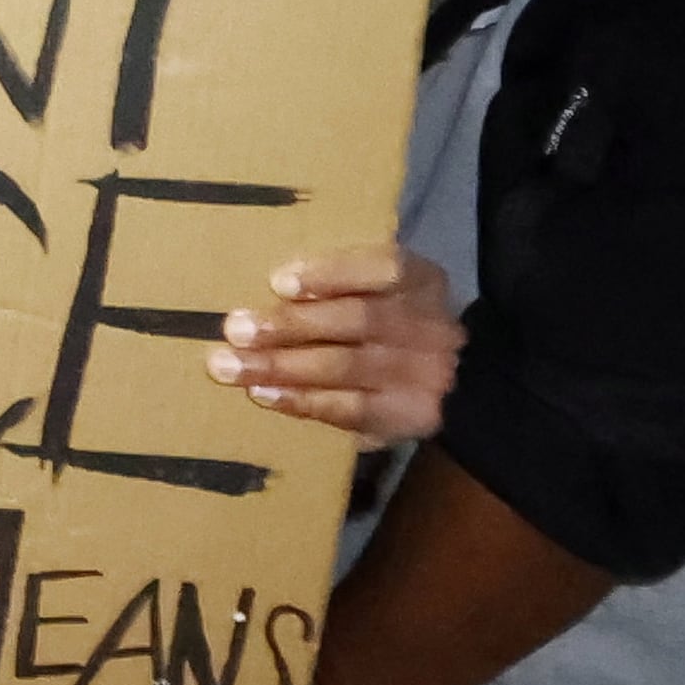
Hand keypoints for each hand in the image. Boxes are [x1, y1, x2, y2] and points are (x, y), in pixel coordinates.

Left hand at [210, 242, 461, 438]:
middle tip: (236, 328)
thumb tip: (264, 286)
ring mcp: (424, 375)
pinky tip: (263, 394)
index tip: (279, 282)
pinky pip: (350, 409)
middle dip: (290, 324)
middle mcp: (430, 325)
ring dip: (281, 366)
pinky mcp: (408, 416)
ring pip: (346, 366)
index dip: (331, 273)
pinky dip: (300, 401)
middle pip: (358, 320)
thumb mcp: (376, 290)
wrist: (452, 384)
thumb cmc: (386, 323)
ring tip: (232, 366)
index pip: (384, 268)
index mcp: (422, 280)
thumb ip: (335, 282)